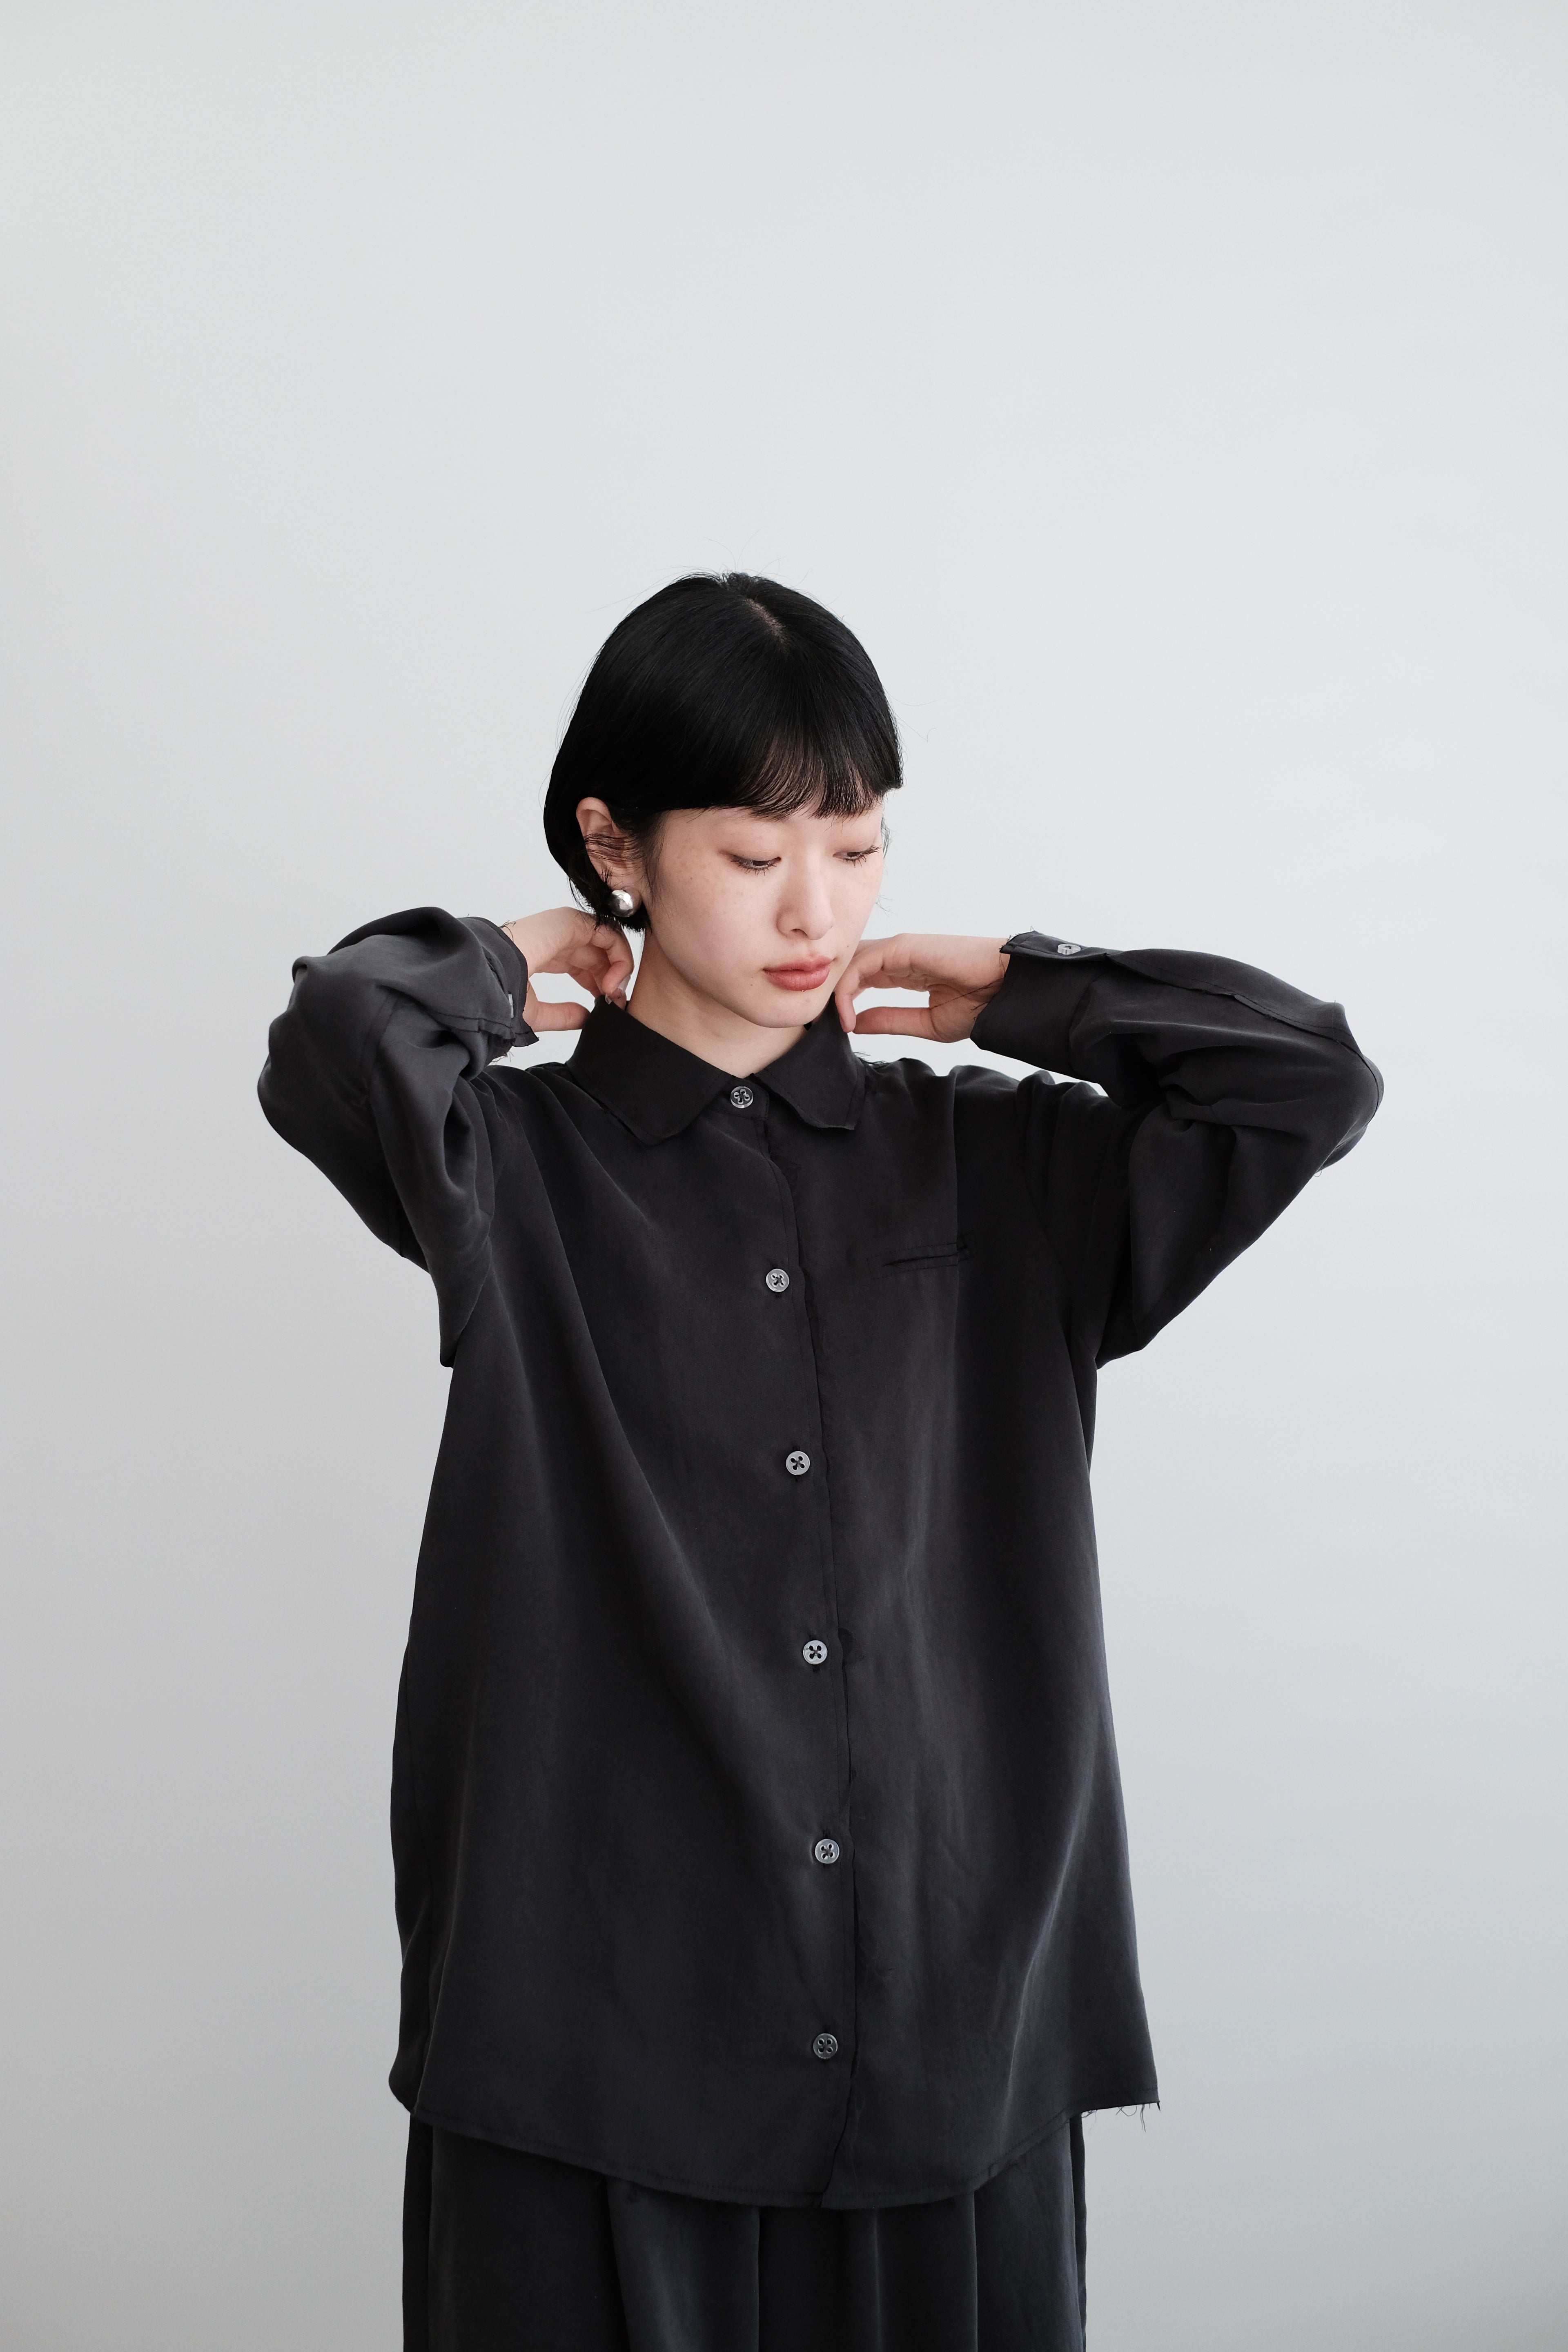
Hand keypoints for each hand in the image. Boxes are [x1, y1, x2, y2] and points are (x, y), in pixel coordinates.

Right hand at [501, 908, 633, 1031]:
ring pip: (605, 941)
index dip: (598, 985)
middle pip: (597, 955)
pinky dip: (618, 954)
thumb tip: (587, 1017)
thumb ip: (563, 1016)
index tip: (603, 1006)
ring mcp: (562, 928)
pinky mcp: (569, 922)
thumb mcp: (535, 1014)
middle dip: (611, 979)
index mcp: (543, 955)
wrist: (485, 979)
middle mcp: (554, 939)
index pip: (582, 965)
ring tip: (613, 992)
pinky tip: (612, 980)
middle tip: (615, 1002)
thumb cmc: (496, 995)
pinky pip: (607, 932)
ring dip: (617, 967)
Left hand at [834, 934, 1009, 1042]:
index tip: (841, 1029)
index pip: (860, 978)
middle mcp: (898, 956)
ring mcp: (899, 948)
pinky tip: (848, 1015)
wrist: (1008, 990)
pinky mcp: (902, 947)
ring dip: (834, 991)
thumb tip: (855, 1024)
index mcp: (905, 971)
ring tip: (832, 1020)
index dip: (843, 1000)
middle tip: (821, 1021)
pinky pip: (862, 963)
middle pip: (850, 966)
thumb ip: (890, 1020)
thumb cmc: (981, 1004)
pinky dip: (848, 988)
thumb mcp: (926, 1023)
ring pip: (851, 963)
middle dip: (832, 992)